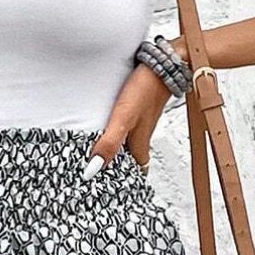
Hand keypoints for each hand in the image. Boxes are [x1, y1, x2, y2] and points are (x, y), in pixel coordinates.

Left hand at [83, 37, 190, 176]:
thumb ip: (109, 144)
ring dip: (113, 153)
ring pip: (126, 148)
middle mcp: (140, 141)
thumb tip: (93, 169)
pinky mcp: (136, 114)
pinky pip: (124, 131)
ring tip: (94, 157)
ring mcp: (139, 127)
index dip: (119, 185)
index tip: (103, 191)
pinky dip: (115, 136)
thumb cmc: (144, 90)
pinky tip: (104, 131)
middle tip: (95, 177)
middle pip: (128, 164)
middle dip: (114, 171)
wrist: (161, 63)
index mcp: (139, 149)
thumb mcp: (123, 120)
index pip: (131, 177)